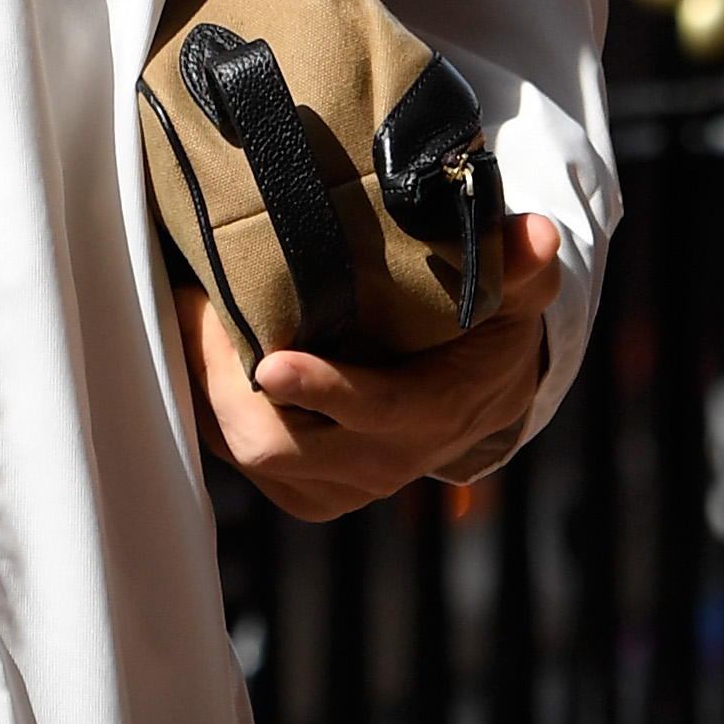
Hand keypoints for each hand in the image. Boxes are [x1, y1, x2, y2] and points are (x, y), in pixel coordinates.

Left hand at [181, 214, 564, 520]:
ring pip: (244, 452)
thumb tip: (539, 236)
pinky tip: (197, 350)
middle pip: (276, 445)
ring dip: (205, 388)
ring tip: (185, 314)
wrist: (480, 396)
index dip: (318, 392)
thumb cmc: (488, 329)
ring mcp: (333, 483)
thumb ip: (520, 266)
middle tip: (194, 307)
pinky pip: (235, 456)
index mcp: (426, 418)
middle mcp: (375, 465)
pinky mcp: (301, 487)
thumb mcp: (515, 293)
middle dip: (222, 381)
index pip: (368, 413)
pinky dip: (208, 407)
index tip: (271, 359)